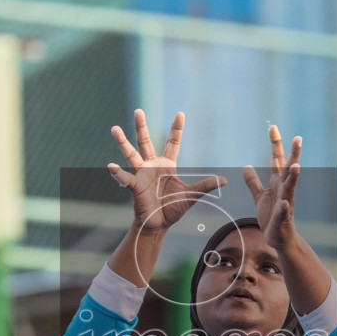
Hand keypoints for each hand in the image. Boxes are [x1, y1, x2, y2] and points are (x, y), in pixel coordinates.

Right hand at [108, 110, 224, 231]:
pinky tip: (111, 166)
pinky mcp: (135, 187)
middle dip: (141, 127)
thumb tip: (225, 180)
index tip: (180, 113)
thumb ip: (205, 186)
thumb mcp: (192, 196)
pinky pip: (125, 178)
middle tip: (138, 110)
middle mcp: (152, 166)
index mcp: (167, 165)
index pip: (173, 143)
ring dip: (123, 142)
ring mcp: (141, 175)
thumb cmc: (173, 209)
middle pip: (145, 142)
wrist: (159, 225)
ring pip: (131, 154)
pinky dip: (118, 173)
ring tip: (114, 129)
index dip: (176, 129)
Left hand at [242, 126, 301, 248]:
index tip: (272, 127)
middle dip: (293, 154)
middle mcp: (284, 190)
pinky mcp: (282, 219)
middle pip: (289, 169)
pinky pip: (283, 212)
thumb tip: (246, 166)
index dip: (275, 144)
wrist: (279, 239)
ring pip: (291, 188)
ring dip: (294, 177)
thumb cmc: (271, 216)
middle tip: (298, 138)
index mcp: (278, 183)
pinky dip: (284, 208)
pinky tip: (284, 203)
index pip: (277, 160)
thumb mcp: (259, 196)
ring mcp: (286, 204)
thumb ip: (253, 182)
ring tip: (297, 166)